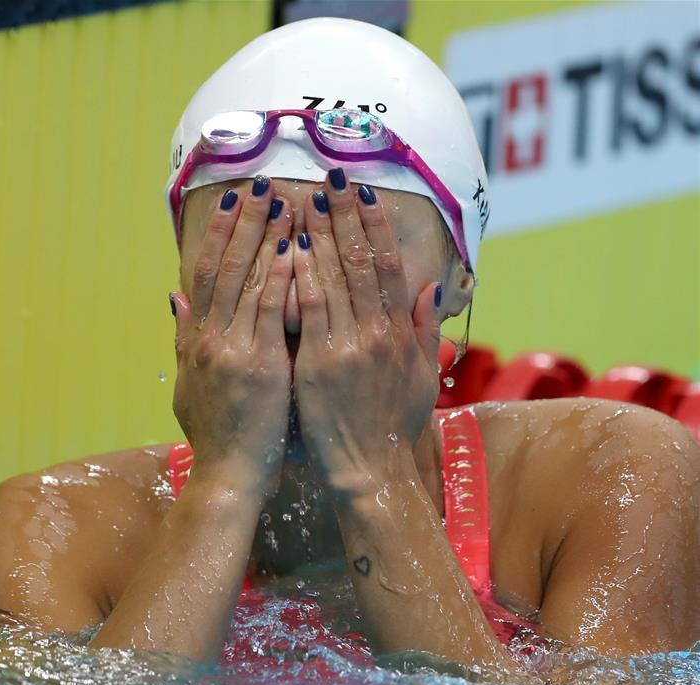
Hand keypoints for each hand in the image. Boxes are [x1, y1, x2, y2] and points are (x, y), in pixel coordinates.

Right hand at [172, 176, 294, 500]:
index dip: (219, 234)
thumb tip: (173, 298)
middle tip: (262, 182)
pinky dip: (280, 277)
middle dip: (243, 222)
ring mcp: (233, 348)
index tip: (234, 201)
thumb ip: (182, 339)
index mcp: (197, 338)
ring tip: (281, 199)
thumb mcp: (188, 384)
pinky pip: (270, 311)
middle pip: (224, 266)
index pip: (206, 273)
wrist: (229, 474)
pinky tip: (291, 247)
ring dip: (264, 236)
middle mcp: (210, 336)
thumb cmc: (217, 434)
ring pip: (247, 280)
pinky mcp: (260, 364)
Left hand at [291, 169, 440, 495]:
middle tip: (330, 176)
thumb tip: (432, 288)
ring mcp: (349, 345)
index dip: (375, 227)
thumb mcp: (422, 378)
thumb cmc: (394, 427)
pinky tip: (289, 247)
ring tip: (304, 199)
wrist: (372, 471)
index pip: (390, 266)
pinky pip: (309, 309)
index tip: (362, 194)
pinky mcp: (319, 363)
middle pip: (362, 260)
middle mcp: (379, 332)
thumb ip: (427, 331)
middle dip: (345, 215)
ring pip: (334, 277)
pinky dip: (300, 276)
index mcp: (402, 333)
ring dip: (319, 234)